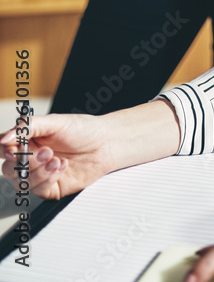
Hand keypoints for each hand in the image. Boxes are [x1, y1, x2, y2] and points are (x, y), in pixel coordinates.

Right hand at [0, 100, 179, 199]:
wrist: (106, 143)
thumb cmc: (83, 129)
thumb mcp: (55, 121)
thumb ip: (29, 126)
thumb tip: (5, 137)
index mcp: (29, 139)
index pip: (5, 148)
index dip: (7, 151)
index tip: (16, 149)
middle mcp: (31, 158)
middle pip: (9, 169)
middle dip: (26, 162)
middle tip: (46, 152)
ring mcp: (40, 174)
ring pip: (22, 182)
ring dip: (39, 171)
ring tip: (56, 159)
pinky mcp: (51, 187)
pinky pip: (38, 190)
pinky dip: (49, 178)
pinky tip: (62, 166)